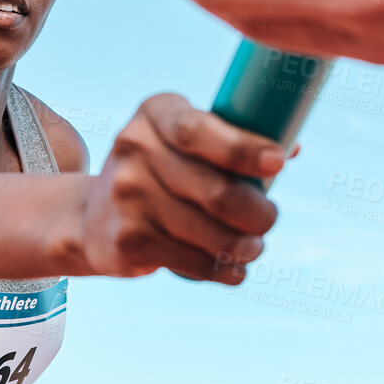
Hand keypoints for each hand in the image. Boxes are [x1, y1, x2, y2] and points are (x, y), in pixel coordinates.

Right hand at [77, 93, 281, 282]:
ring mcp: (127, 196)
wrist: (91, 217)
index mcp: (156, 113)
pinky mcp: (128, 240)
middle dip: (259, 213)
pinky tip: (234, 269)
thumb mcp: (185, 141)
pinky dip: (223, 270)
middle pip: (217, 191)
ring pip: (211, 233)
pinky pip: (193, 262)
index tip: (277, 163)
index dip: (243, 149)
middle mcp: (134, 149)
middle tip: (269, 219)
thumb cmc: (163, 171)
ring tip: (253, 246)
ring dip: (246, 246)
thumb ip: (234, 139)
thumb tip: (292, 146)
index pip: (198, 130)